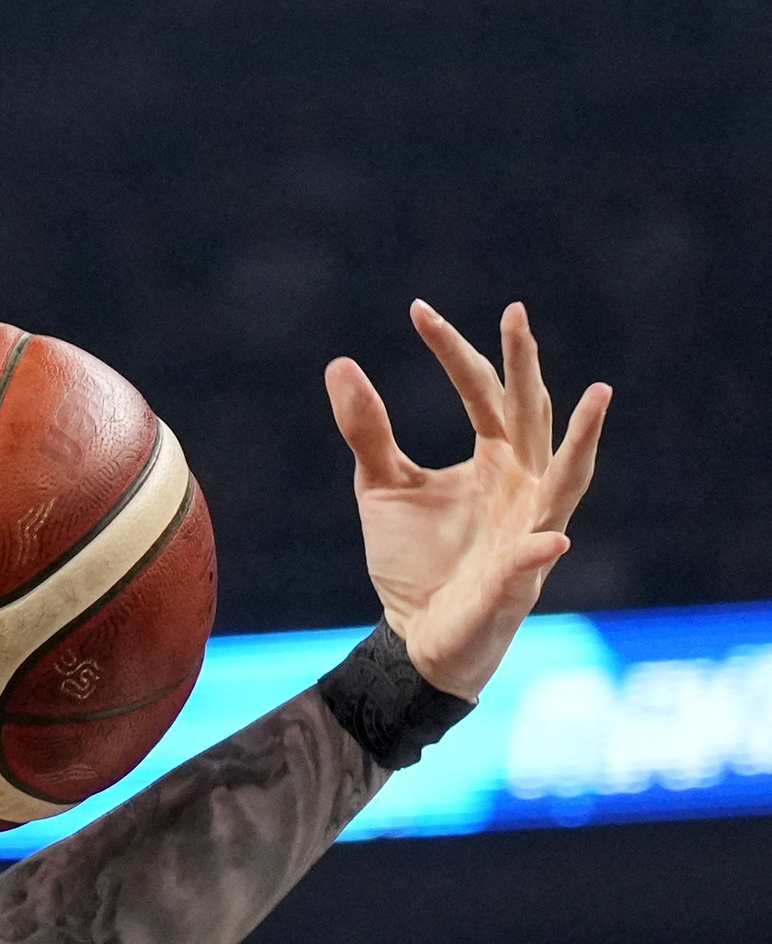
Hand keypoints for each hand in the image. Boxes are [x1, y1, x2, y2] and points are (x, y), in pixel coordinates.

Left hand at [323, 301, 609, 698]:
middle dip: (525, 367)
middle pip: (529, 415)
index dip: (453, 351)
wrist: (417, 634)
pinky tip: (551, 539)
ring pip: (566, 481)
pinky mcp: (517, 582)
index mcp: (495, 457)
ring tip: (599, 396)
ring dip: (585, 440)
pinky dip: (539, 550)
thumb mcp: (380, 487)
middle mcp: (523, 483)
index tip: (417, 309)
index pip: (480, 390)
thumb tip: (342, 364)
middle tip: (516, 315)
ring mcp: (529, 529)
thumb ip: (368, 432)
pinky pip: (534, 562)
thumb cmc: (412, 558)